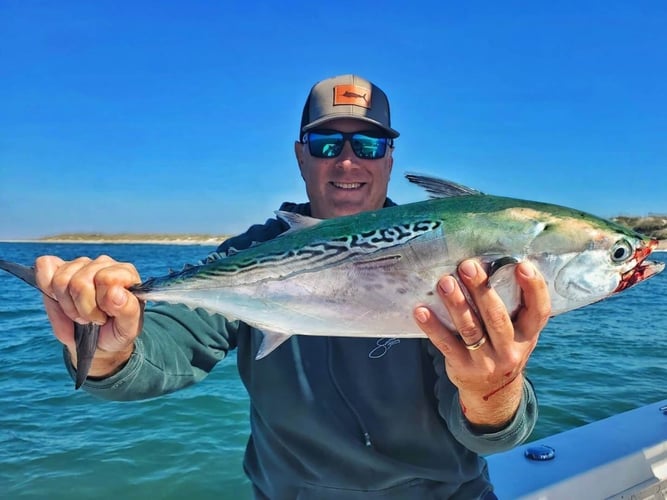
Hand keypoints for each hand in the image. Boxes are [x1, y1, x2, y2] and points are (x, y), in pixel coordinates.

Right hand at [34, 255, 142, 376]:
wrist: (98, 340)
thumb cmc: (116, 330)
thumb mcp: (128, 328)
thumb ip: (128, 310)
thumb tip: (115, 293)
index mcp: (125, 274)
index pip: (106, 278)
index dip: (100, 303)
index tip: (105, 315)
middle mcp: (104, 264)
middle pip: (80, 282)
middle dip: (83, 308)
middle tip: (91, 318)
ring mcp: (81, 264)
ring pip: (61, 280)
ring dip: (67, 305)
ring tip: (79, 312)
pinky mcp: (59, 266)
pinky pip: (45, 266)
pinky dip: (47, 287)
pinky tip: (60, 299)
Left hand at [414, 259, 550, 429]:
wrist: (491, 392)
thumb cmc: (501, 347)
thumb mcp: (516, 332)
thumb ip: (509, 306)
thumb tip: (488, 263)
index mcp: (528, 335)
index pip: (539, 311)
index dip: (534, 288)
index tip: (523, 265)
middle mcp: (511, 349)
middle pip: (496, 316)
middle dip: (481, 289)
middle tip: (467, 265)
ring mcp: (487, 361)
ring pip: (470, 328)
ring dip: (456, 304)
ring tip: (444, 282)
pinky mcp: (463, 367)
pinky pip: (446, 344)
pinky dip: (433, 326)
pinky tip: (421, 310)